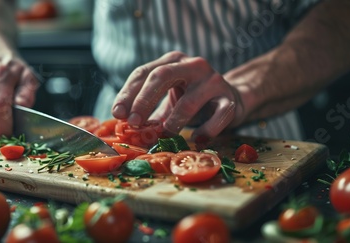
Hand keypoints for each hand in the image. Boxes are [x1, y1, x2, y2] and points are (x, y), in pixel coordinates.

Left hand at [111, 51, 243, 141]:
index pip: (143, 73)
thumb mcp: (167, 99)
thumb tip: (123, 127)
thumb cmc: (192, 99)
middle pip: (162, 76)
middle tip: (133, 123)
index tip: (117, 114)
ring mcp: (213, 80)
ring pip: (189, 101)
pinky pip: (217, 117)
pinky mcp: (229, 99)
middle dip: (144, 101)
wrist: (232, 99)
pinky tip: (197, 140)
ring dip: (173, 122)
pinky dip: (205, 131)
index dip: (128, 94)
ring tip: (165, 135)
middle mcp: (192, 65)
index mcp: (172, 61)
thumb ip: (148, 111)